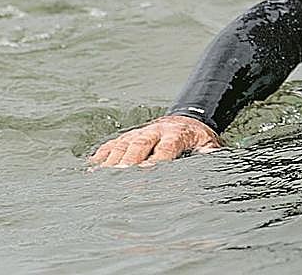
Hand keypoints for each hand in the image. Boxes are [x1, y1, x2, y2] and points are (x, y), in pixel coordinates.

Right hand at [88, 115, 221, 167]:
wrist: (186, 121)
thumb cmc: (197, 140)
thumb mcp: (209, 145)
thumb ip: (209, 153)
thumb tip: (208, 160)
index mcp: (177, 134)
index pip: (167, 147)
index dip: (157, 160)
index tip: (148, 173)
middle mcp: (155, 131)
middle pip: (140, 144)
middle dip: (130, 161)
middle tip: (120, 178)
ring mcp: (139, 132)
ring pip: (122, 144)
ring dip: (112, 161)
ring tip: (101, 179)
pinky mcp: (127, 137)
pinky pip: (111, 145)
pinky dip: (101, 157)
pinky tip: (92, 170)